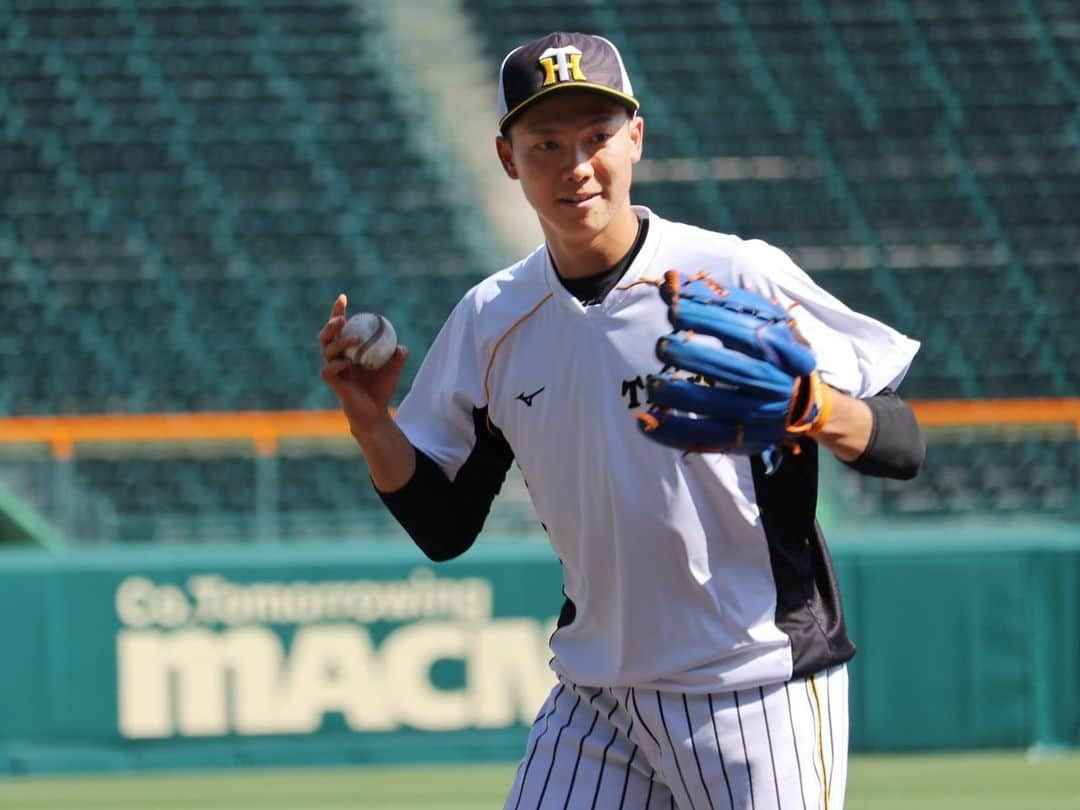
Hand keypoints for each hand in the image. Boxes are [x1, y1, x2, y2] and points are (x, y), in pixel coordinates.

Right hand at [319, 293, 407, 437]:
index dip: (337, 310)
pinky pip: (328, 370)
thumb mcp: (393, 369)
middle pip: (326, 335)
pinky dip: (336, 364)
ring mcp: (333, 369)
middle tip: (342, 318)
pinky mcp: (332, 382)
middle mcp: (336, 357)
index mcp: (347, 349)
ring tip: (356, 339)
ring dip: (340, 341)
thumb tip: (401, 346)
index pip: (339, 326)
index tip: (343, 297)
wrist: (375, 412)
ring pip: (327, 350)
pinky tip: (347, 362)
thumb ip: (397, 356)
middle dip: (331, 323)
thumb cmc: (381, 388)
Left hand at [636, 271, 831, 454]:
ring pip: (713, 408)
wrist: (806, 402)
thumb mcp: (759, 319)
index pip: (743, 331)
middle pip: (731, 370)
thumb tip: (672, 281)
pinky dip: (671, 432)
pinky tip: (645, 421)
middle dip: (692, 356)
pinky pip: (703, 439)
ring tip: (653, 383)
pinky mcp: (741, 441)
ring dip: (677, 396)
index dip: (707, 319)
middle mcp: (771, 382)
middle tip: (662, 345)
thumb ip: (717, 300)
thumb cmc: (773, 350)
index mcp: (779, 348)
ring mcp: (757, 415)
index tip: (675, 308)